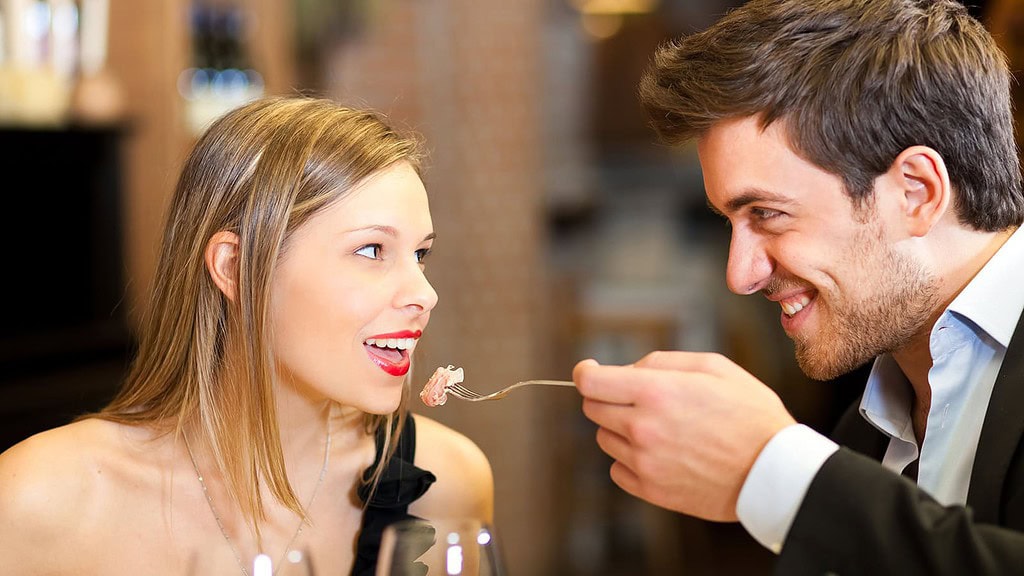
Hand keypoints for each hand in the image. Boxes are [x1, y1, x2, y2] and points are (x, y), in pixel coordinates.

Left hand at [573, 351, 796, 520]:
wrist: (774, 471)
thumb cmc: (749, 414)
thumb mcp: (713, 367)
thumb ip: (661, 361)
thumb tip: (627, 370)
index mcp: (655, 392)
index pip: (590, 381)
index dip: (585, 372)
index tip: (589, 371)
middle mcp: (642, 428)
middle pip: (592, 408)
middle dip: (608, 397)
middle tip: (638, 399)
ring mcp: (644, 462)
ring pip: (604, 438)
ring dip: (620, 428)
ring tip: (660, 428)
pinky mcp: (650, 490)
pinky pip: (617, 470)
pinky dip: (629, 460)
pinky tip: (659, 453)